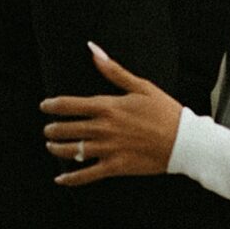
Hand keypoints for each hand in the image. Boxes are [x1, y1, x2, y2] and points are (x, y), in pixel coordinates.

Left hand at [42, 44, 183, 183]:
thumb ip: (113, 70)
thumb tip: (93, 50)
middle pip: (66, 128)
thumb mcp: (141, 86)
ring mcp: (108, 148)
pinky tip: (61, 178)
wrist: (184, 141)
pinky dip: (71, 178)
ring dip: (57, 149)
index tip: (45, 106)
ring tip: (52, 147)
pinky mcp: (115, 166)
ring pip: (72, 150)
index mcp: (108, 106)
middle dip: (52, 130)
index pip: (70, 104)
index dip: (52, 105)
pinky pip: (87, 174)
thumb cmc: (164, 111)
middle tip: (48, 130)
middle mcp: (104, 128)